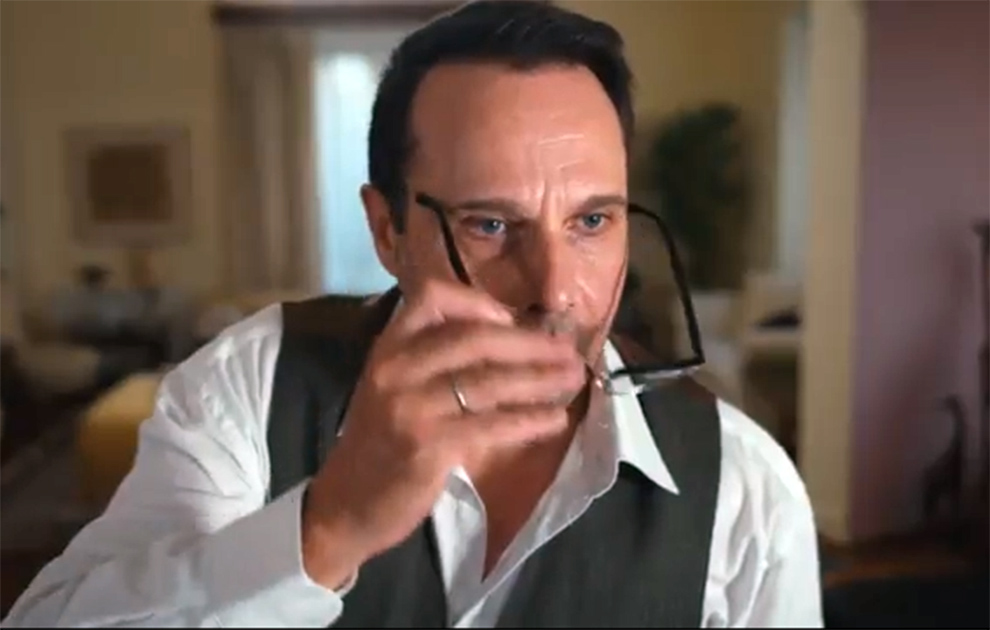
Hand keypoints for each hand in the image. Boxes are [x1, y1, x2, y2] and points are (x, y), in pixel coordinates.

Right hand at [300, 280, 584, 588]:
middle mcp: (396, 369)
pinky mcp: (429, 446)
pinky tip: (555, 419)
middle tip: (568, 350)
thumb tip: (512, 338)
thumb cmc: (382, 441)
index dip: (479, 302)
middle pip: (476, 339)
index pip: (432, 298)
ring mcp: (411, 407)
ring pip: (489, 382)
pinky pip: (492, 425)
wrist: (348, 503)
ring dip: (540, 379)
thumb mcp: (394, 386)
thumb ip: (437, 359)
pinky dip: (530, 421)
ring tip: (574, 378)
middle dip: (530, 343)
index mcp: (389, 347)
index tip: (514, 319)